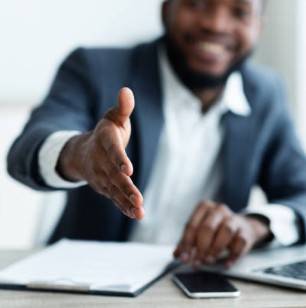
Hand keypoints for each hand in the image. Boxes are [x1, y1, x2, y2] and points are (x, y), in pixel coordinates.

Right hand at [57, 87, 143, 219]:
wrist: (83, 152)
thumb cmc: (105, 133)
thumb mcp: (113, 118)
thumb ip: (122, 108)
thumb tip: (126, 90)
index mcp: (105, 141)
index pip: (113, 150)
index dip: (119, 159)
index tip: (128, 169)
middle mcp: (101, 161)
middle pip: (114, 176)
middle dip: (126, 188)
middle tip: (138, 199)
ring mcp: (102, 176)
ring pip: (115, 190)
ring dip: (127, 201)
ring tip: (140, 212)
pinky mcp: (105, 187)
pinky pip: (115, 198)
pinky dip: (124, 206)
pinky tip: (136, 214)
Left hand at [174, 201, 270, 266]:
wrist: (243, 227)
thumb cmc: (216, 228)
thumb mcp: (200, 231)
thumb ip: (188, 242)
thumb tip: (178, 255)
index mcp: (204, 207)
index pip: (192, 225)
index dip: (186, 243)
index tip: (183, 257)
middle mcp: (219, 210)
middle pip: (208, 227)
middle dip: (200, 247)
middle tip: (196, 262)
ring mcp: (234, 219)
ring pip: (225, 231)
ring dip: (215, 249)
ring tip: (208, 261)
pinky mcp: (245, 231)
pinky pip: (240, 242)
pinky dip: (232, 255)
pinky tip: (226, 263)